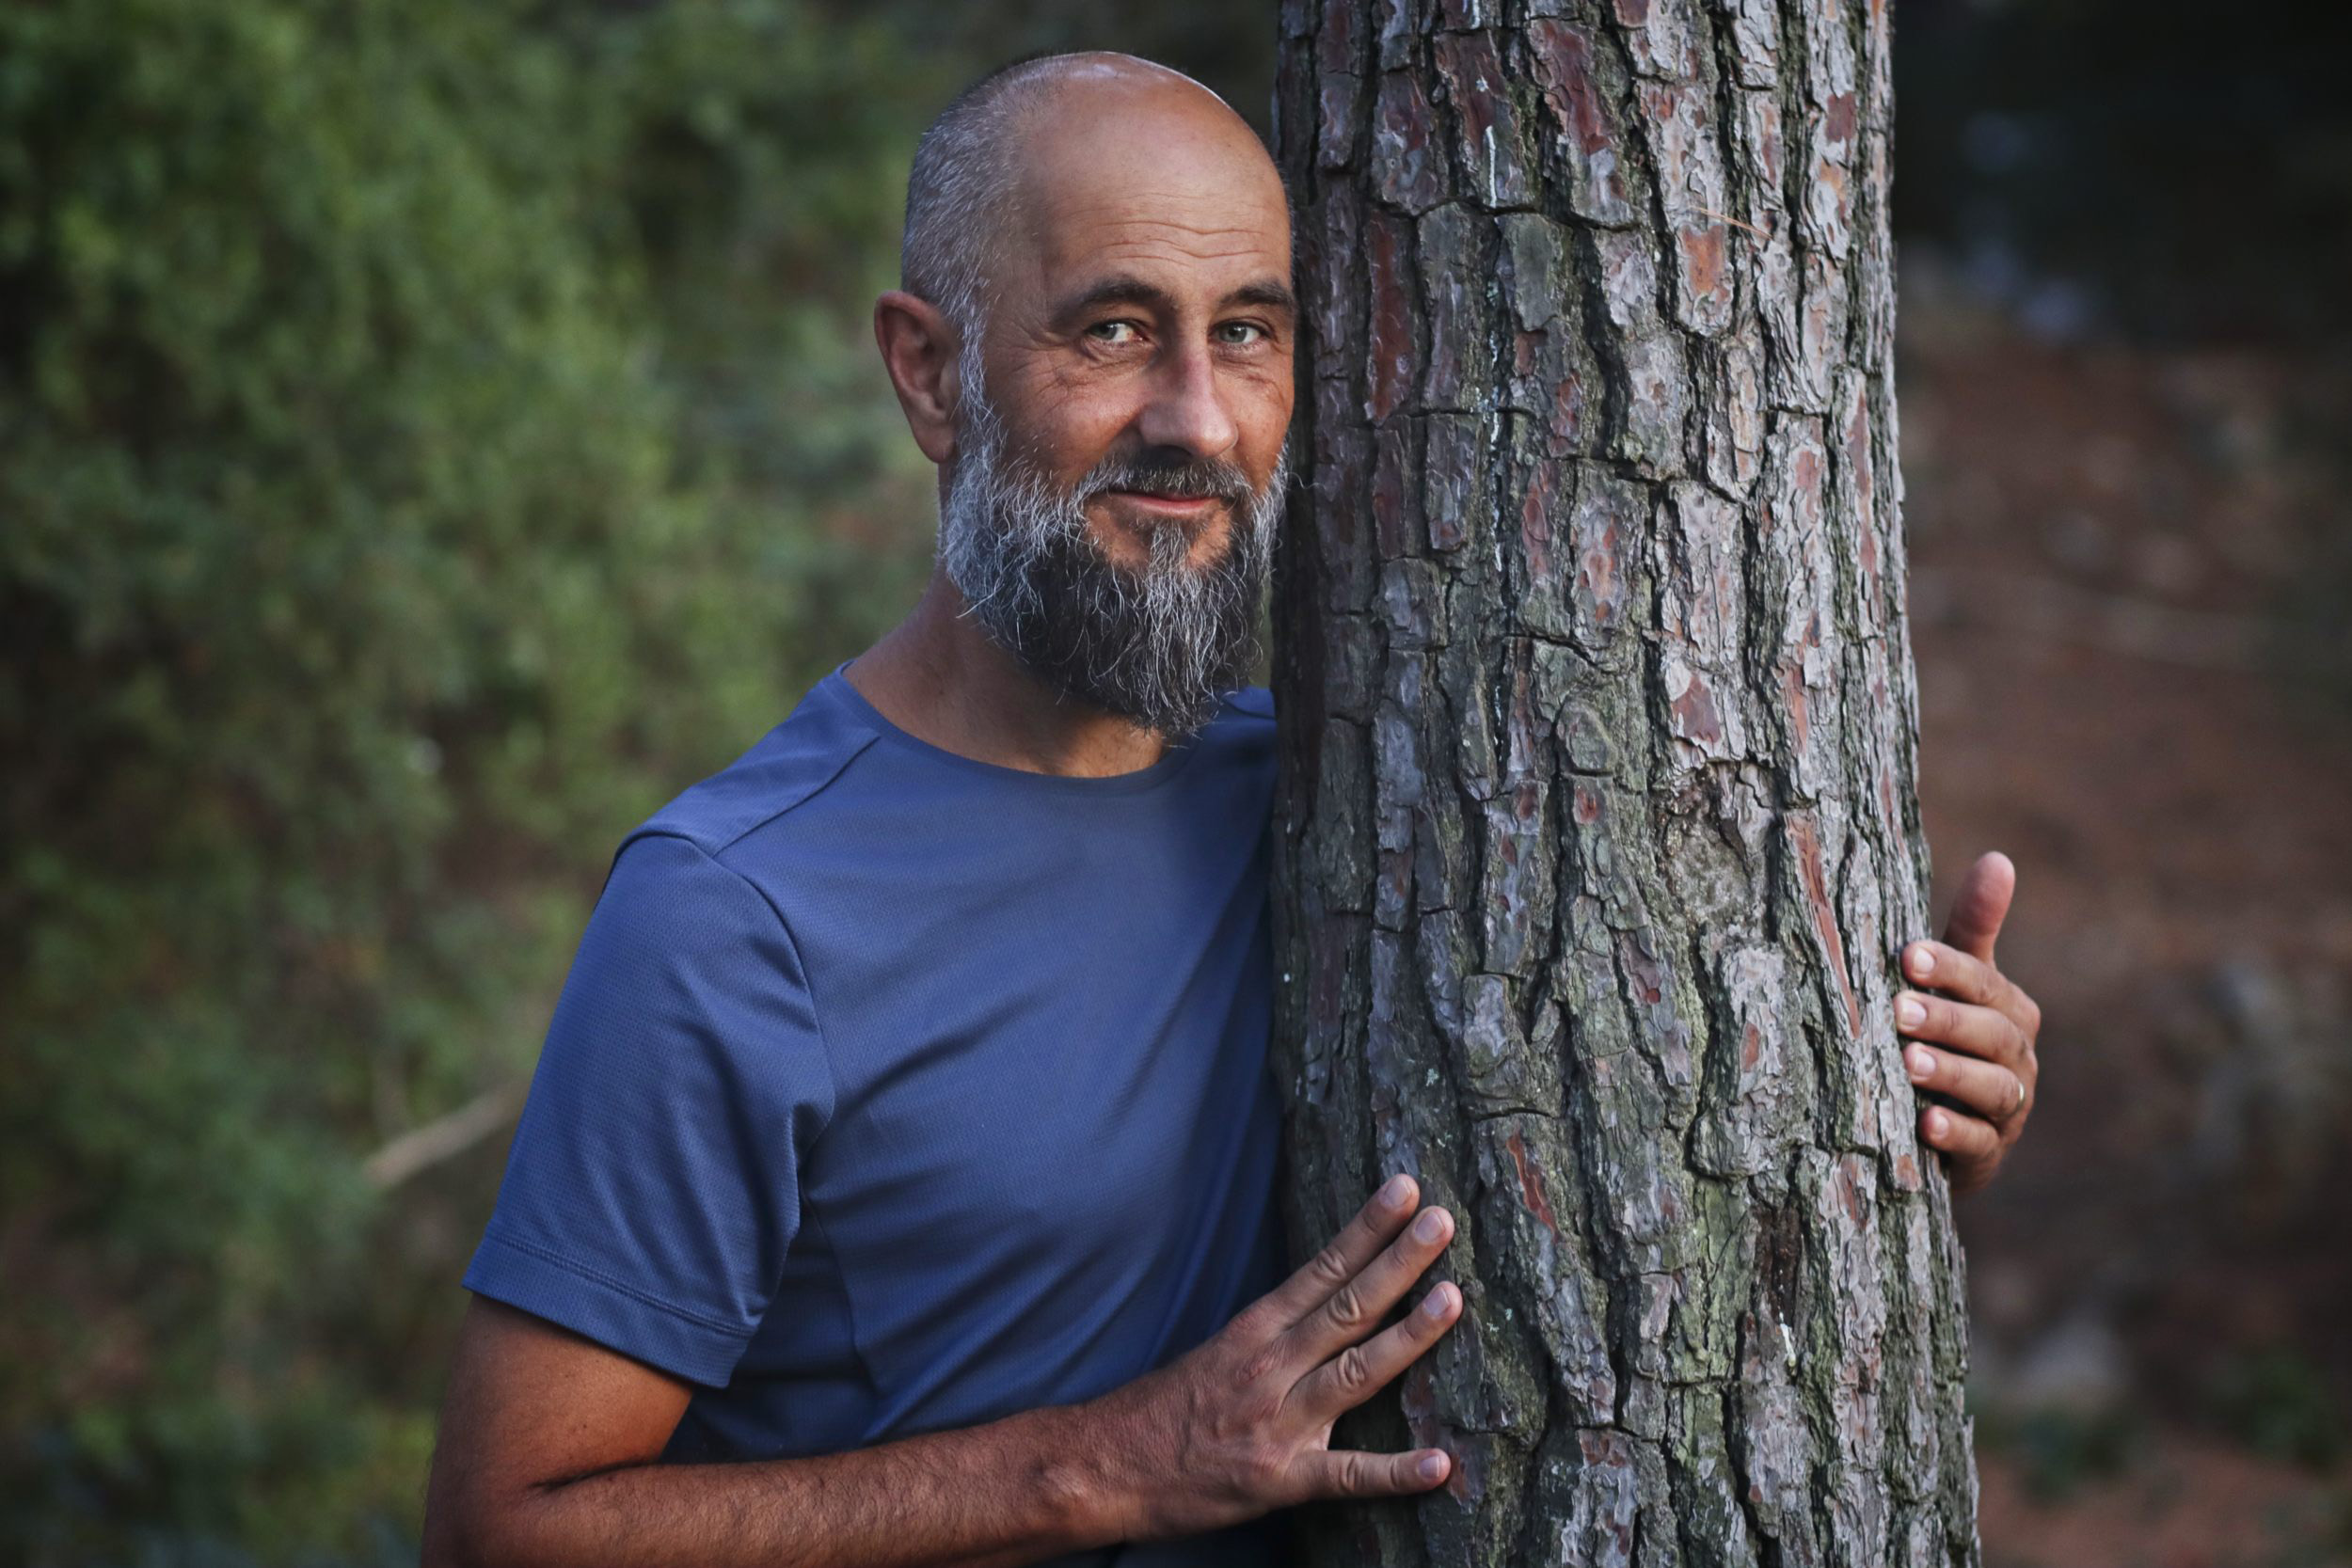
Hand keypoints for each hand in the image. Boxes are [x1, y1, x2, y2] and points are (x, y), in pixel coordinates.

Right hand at [1080, 1174, 1462, 1542]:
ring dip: (1408, 1336)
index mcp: (1255, 1331)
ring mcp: (1280, 1424)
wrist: (1107, 1467)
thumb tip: (1332, 1302)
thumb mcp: (1217, 1351)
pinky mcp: (1281, 1481)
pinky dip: (1395, 1472)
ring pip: (1356, 1372)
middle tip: (1441, 1220)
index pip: (1323, 1269)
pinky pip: (1347, 1476)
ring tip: (1453, 1300)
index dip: (1366, 1229)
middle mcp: (1272, 1367)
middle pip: (1347, 1306)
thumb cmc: (1164, 1409)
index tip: (1405, 1190)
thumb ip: (1276, 1334)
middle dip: (1399, 1261)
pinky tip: (1439, 1463)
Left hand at [1899, 850, 2042, 1194]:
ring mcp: (2008, 1109)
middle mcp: (2017, 1056)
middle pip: (1990, 1034)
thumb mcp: (1956, 982)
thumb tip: (2000, 858)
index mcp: (2010, 1009)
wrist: (1941, 1123)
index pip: (1984, 982)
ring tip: (1907, 1062)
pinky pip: (1979, 1144)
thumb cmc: (1944, 1033)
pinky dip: (1955, 1134)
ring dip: (1949, 1074)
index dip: (1949, 968)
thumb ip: (1973, 928)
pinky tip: (1925, 1124)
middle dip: (1945, 1020)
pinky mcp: (1988, 1154)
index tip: (1907, 955)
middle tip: (1898, 1009)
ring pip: (1990, 1089)